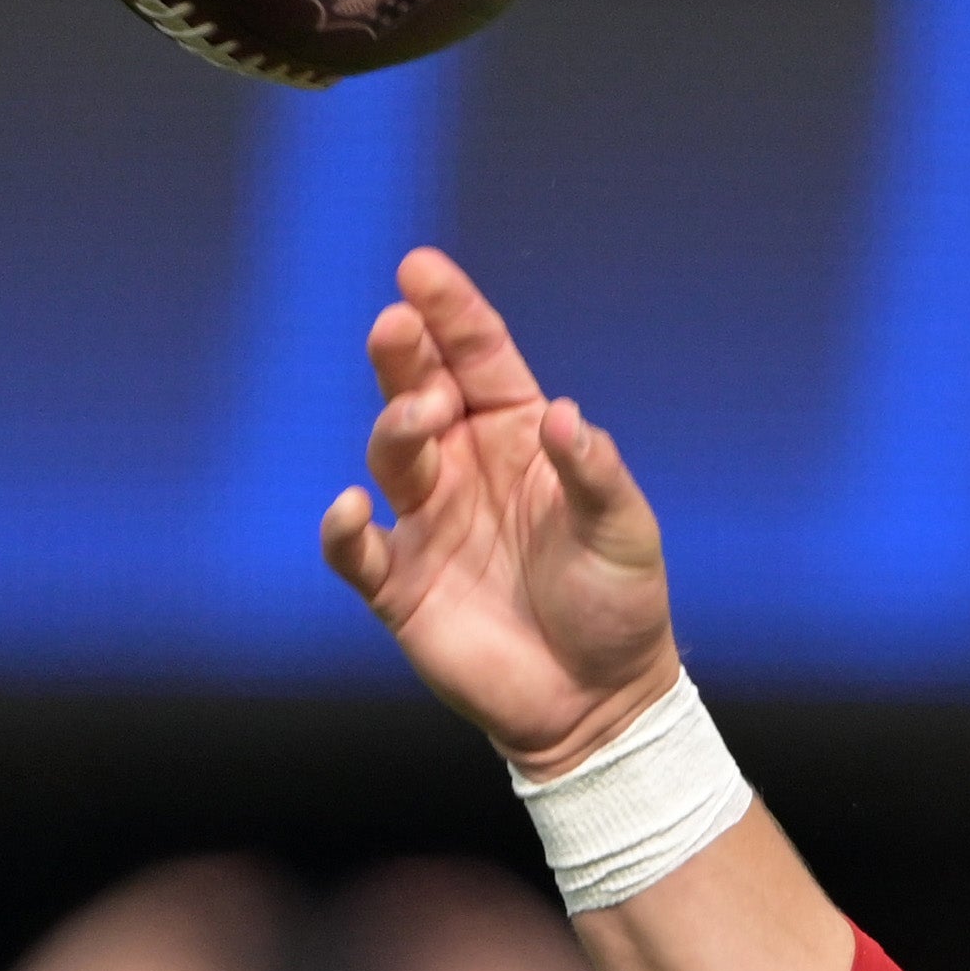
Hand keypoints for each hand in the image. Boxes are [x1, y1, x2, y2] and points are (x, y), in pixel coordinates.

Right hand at [320, 249, 683, 772]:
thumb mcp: (625, 530)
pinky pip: (356, 549)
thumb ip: (593, 472)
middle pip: (420, 390)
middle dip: (404, 352)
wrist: (597, 701)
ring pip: (390, 454)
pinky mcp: (399, 583)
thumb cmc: (618, 603)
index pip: (479, 360)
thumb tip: (560, 415)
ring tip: (421, 418)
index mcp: (518, 437)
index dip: (451, 313)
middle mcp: (464, 467)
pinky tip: (352, 509)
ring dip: (398, 429)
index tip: (421, 270)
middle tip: (399, 323)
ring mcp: (428, 522)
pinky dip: (344, 529)